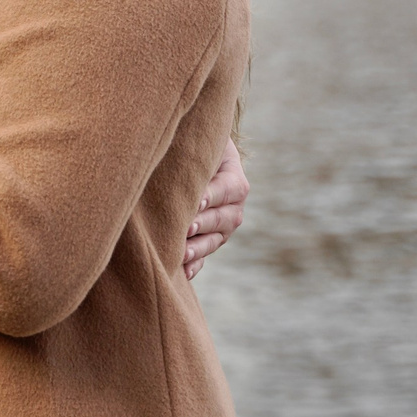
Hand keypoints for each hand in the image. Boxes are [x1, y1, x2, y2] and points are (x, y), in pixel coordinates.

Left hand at [184, 135, 248, 279]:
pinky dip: (194, 265)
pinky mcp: (208, 241)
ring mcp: (222, 227)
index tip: (197, 200)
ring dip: (198, 248)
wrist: (186, 158)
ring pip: (215, 240)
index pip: (229, 188)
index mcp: (234, 178)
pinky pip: (204, 257)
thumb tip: (183, 163)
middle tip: (186, 227)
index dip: (213, 195)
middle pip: (224, 218)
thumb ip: (195, 152)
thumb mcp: (197, 144)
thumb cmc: (189, 146)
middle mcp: (234, 206)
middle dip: (204, 223)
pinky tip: (182, 272)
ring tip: (181, 253)